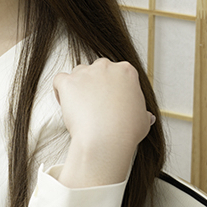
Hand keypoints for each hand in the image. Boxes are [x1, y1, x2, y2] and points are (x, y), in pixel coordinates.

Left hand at [53, 59, 154, 187]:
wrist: (107, 139)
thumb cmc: (126, 131)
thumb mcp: (142, 120)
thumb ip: (142, 113)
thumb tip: (146, 117)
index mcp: (126, 72)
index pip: (115, 71)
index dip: (110, 87)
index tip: (108, 101)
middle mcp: (106, 67)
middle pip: (96, 69)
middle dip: (94, 84)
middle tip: (94, 105)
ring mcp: (86, 73)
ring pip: (78, 73)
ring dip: (77, 86)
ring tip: (79, 107)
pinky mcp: (69, 82)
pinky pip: (60, 79)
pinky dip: (60, 90)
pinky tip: (65, 103)